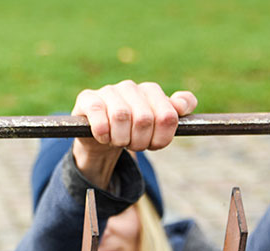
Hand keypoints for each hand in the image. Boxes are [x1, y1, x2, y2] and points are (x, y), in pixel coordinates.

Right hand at [71, 81, 196, 187]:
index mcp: (151, 91)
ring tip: (118, 141)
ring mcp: (108, 91)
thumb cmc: (132, 130)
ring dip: (120, 139)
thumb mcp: (157, 125)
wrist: (100, 136)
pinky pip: (99, 116)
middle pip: (145, 119)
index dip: (162, 138)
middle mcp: (131, 87)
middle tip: (133, 145)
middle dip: (140, 141)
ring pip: (121, 116)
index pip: (168, 117)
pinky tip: (103, 137)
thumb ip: (177, 113)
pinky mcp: (88, 99)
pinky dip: (103, 134)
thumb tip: (181, 106)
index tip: (153, 144)